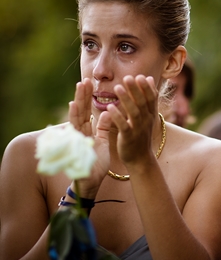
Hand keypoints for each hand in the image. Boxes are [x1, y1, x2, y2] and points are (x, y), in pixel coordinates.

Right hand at [68, 78, 110, 196]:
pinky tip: (73, 105)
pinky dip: (74, 116)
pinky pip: (75, 128)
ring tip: (80, 86)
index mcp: (89, 130)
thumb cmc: (97, 161)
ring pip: (77, 115)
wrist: (92, 179)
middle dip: (84, 95)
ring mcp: (77, 136)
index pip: (88, 111)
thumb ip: (104, 126)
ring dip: (78, 100)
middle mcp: (81, 131)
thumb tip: (108, 112)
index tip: (91, 84)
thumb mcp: (104, 140)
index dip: (89, 98)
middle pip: (82, 110)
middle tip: (86, 79)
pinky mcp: (76, 142)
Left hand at [106, 75, 159, 167]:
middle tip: (129, 77)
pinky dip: (117, 116)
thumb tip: (149, 78)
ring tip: (117, 87)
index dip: (147, 87)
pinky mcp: (128, 138)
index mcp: (150, 114)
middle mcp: (146, 120)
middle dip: (136, 90)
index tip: (141, 76)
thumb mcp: (147, 115)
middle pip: (142, 102)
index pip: (151, 98)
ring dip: (126, 99)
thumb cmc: (141, 134)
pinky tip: (110, 107)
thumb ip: (147, 98)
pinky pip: (123, 126)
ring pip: (134, 112)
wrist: (140, 158)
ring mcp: (138, 129)